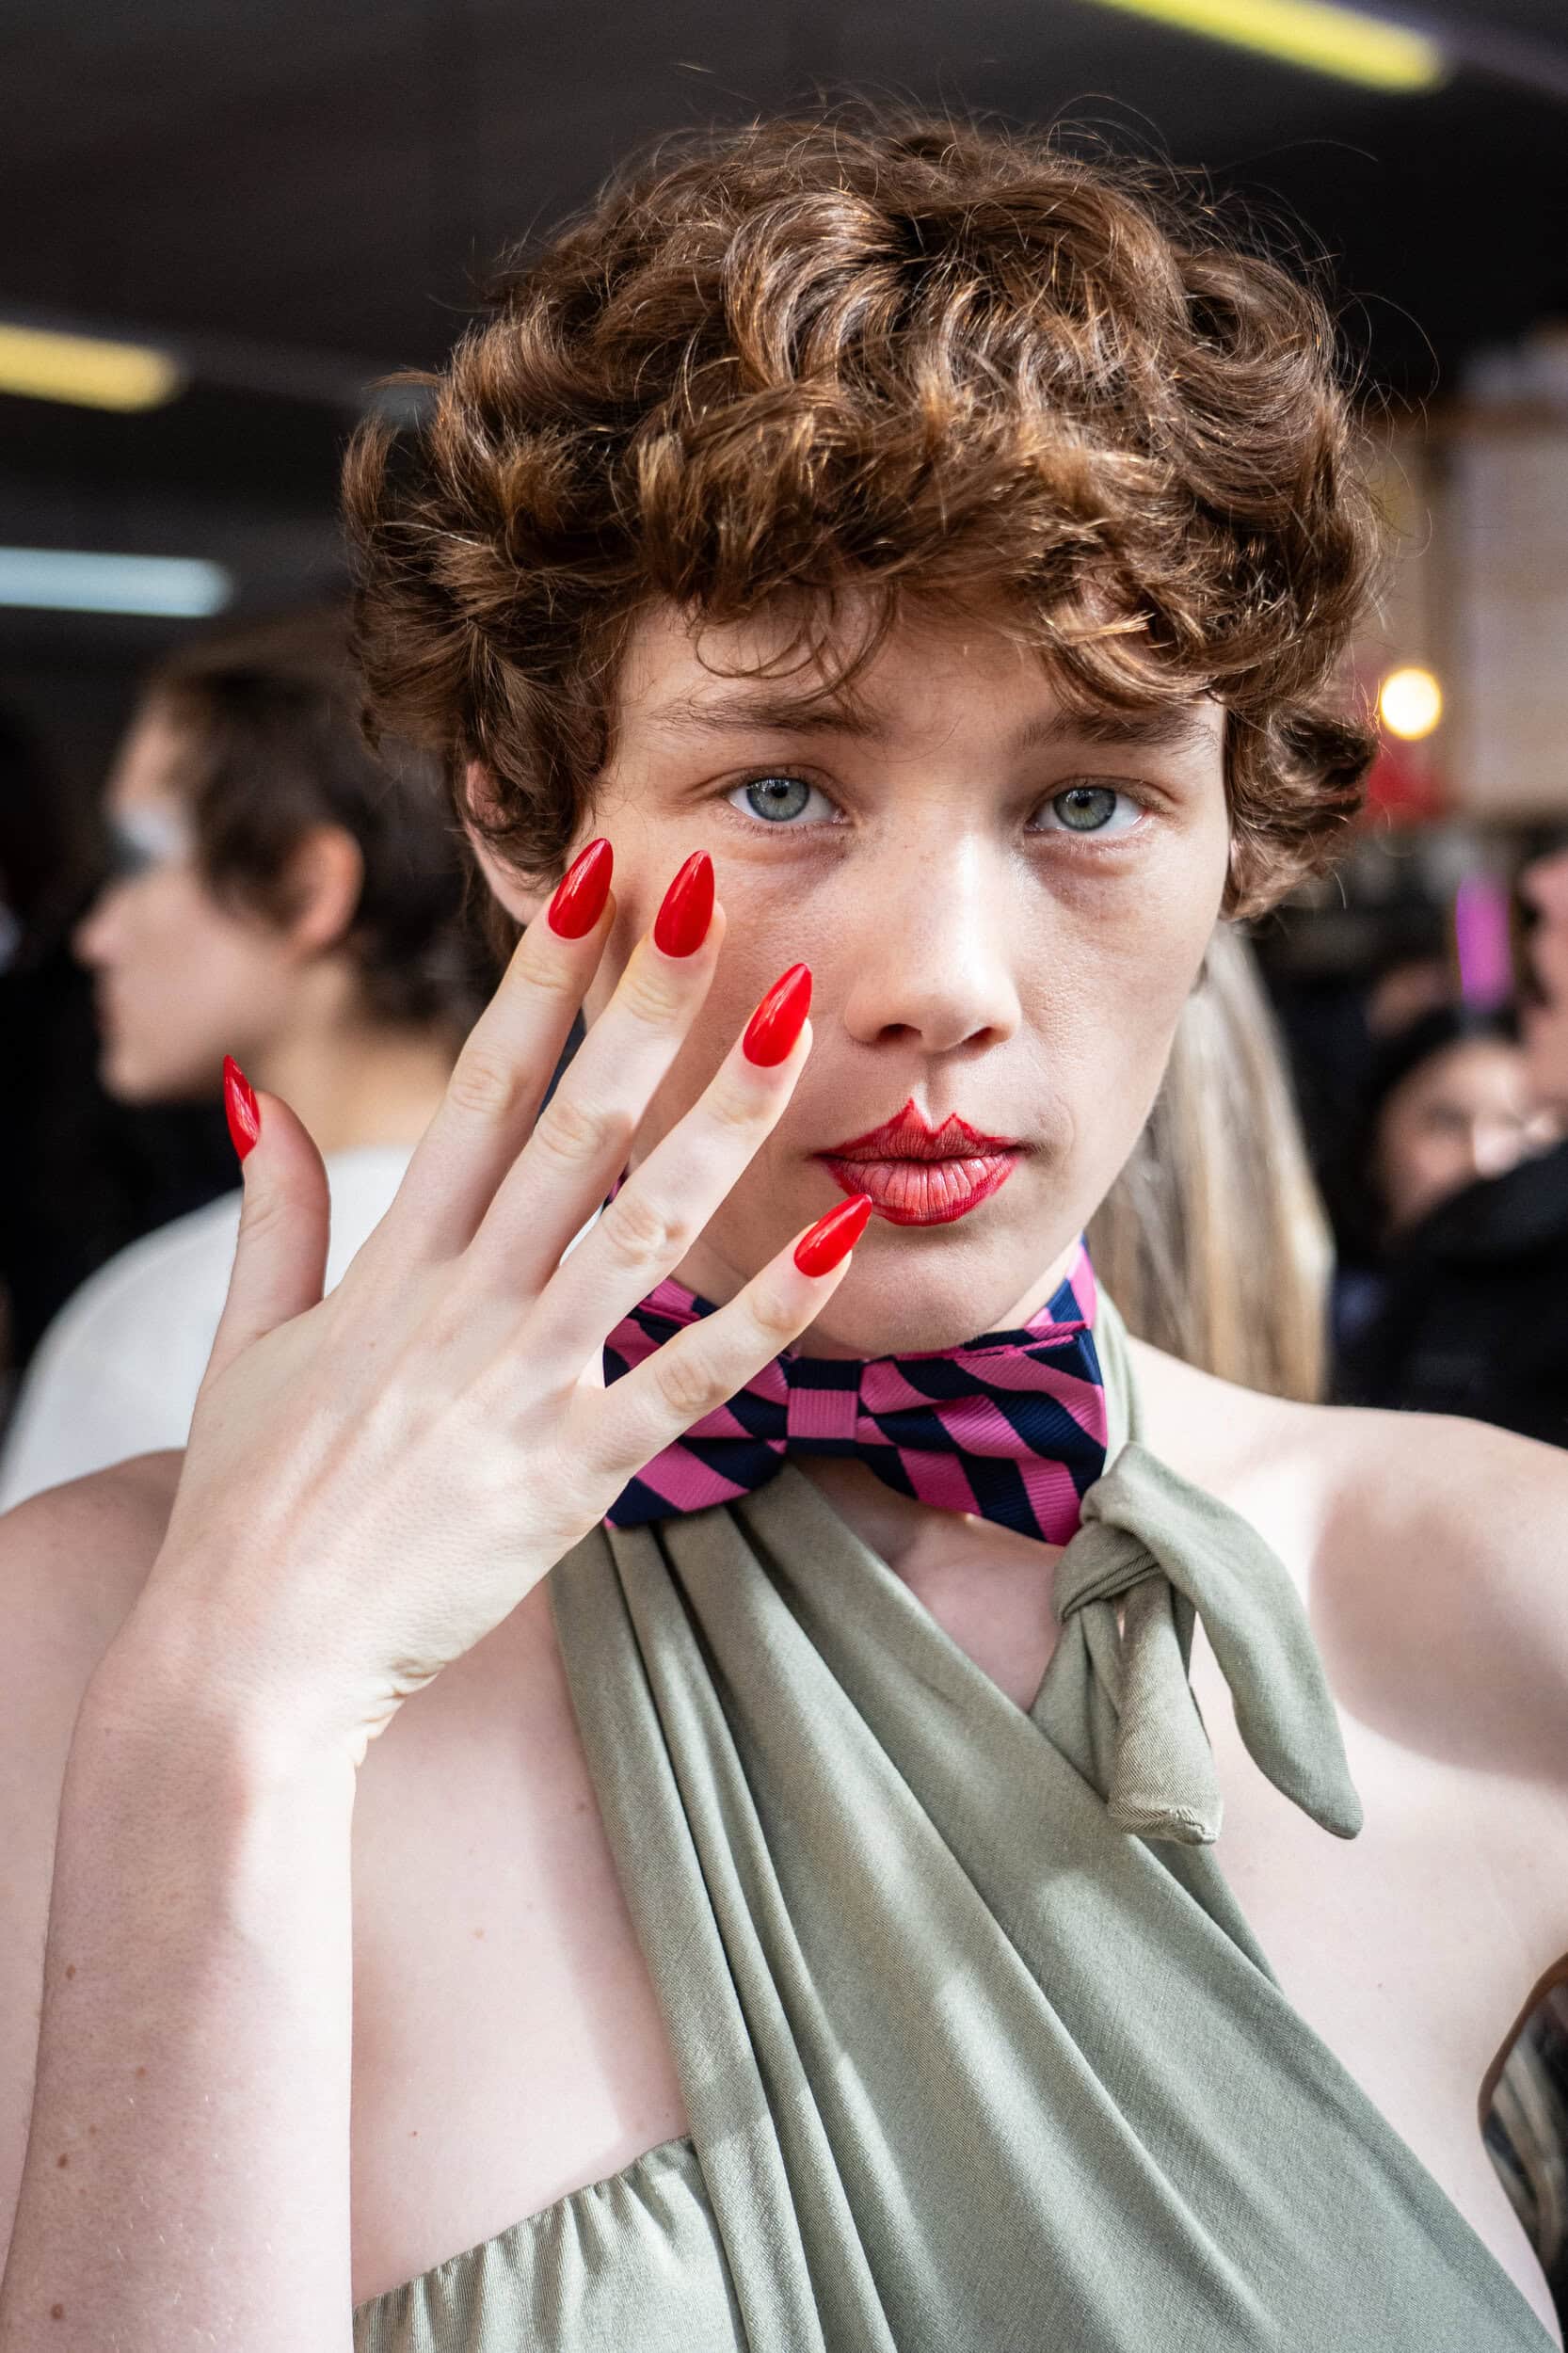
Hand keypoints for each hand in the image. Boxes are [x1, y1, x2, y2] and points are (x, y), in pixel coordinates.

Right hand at [118, 844, 865, 1768]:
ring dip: (723, 1117)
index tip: (593, 875)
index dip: (543, 971)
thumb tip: (264, 1097)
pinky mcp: (570, 1475)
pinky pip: (688, 1379)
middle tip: (715, 890)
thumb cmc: (250, 1506)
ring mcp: (522, 1384)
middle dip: (647, 1000)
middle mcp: (466, 1301)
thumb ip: (275, 1216)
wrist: (246, 1661)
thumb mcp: (244, 1345)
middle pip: (577, 1121)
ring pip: (643, 1222)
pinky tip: (835, 1233)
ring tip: (794, 1019)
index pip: (484, 1084)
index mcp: (395, 1262)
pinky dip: (766, 1310)